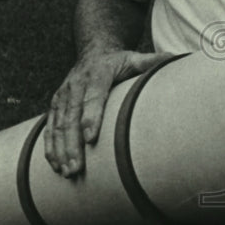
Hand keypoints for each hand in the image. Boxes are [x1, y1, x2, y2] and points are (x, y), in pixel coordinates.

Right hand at [44, 50, 171, 176]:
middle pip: (71, 116)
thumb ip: (152, 62)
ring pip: (58, 124)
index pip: (93, 96)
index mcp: (97, 74)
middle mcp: (76, 84)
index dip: (91, 116)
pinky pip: (49, 127)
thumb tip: (175, 59)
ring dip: (60, 150)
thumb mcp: (134, 58)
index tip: (90, 138)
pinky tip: (55, 165)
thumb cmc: (119, 62)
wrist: (94, 52)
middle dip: (72, 144)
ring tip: (68, 172)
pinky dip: (50, 147)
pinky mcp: (56, 105)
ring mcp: (63, 95)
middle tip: (77, 168)